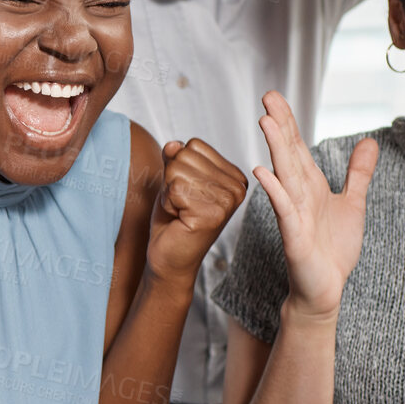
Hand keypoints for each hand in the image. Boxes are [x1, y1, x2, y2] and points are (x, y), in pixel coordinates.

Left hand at [145, 138, 247, 284]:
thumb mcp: (175, 179)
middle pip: (185, 155)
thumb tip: (174, 145)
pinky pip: (174, 188)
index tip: (187, 193)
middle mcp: (237, 188)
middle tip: (182, 204)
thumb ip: (175, 157)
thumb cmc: (174, 220)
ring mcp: (227, 202)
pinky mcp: (211, 215)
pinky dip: (167, 203)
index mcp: (234, 176)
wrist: (169, 258)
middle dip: (173, 179)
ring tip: (181, 212)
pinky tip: (179, 219)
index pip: (194, 145)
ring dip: (169, 192)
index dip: (179, 167)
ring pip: (177, 169)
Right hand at [253, 91, 377, 320]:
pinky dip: (274, 191)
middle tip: (267, 96)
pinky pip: (284, 210)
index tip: (276, 96)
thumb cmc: (333, 249)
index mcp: (311, 185)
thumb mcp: (352, 203)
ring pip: (284, 175)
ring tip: (265, 121)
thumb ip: (358, 173)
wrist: (326, 288)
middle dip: (279, 124)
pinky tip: (263, 173)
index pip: (297, 147)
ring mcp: (294, 214)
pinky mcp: (294, 236)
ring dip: (275, 148)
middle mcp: (299, 195)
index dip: (289, 122)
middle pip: (288, 153)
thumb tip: (370, 141)